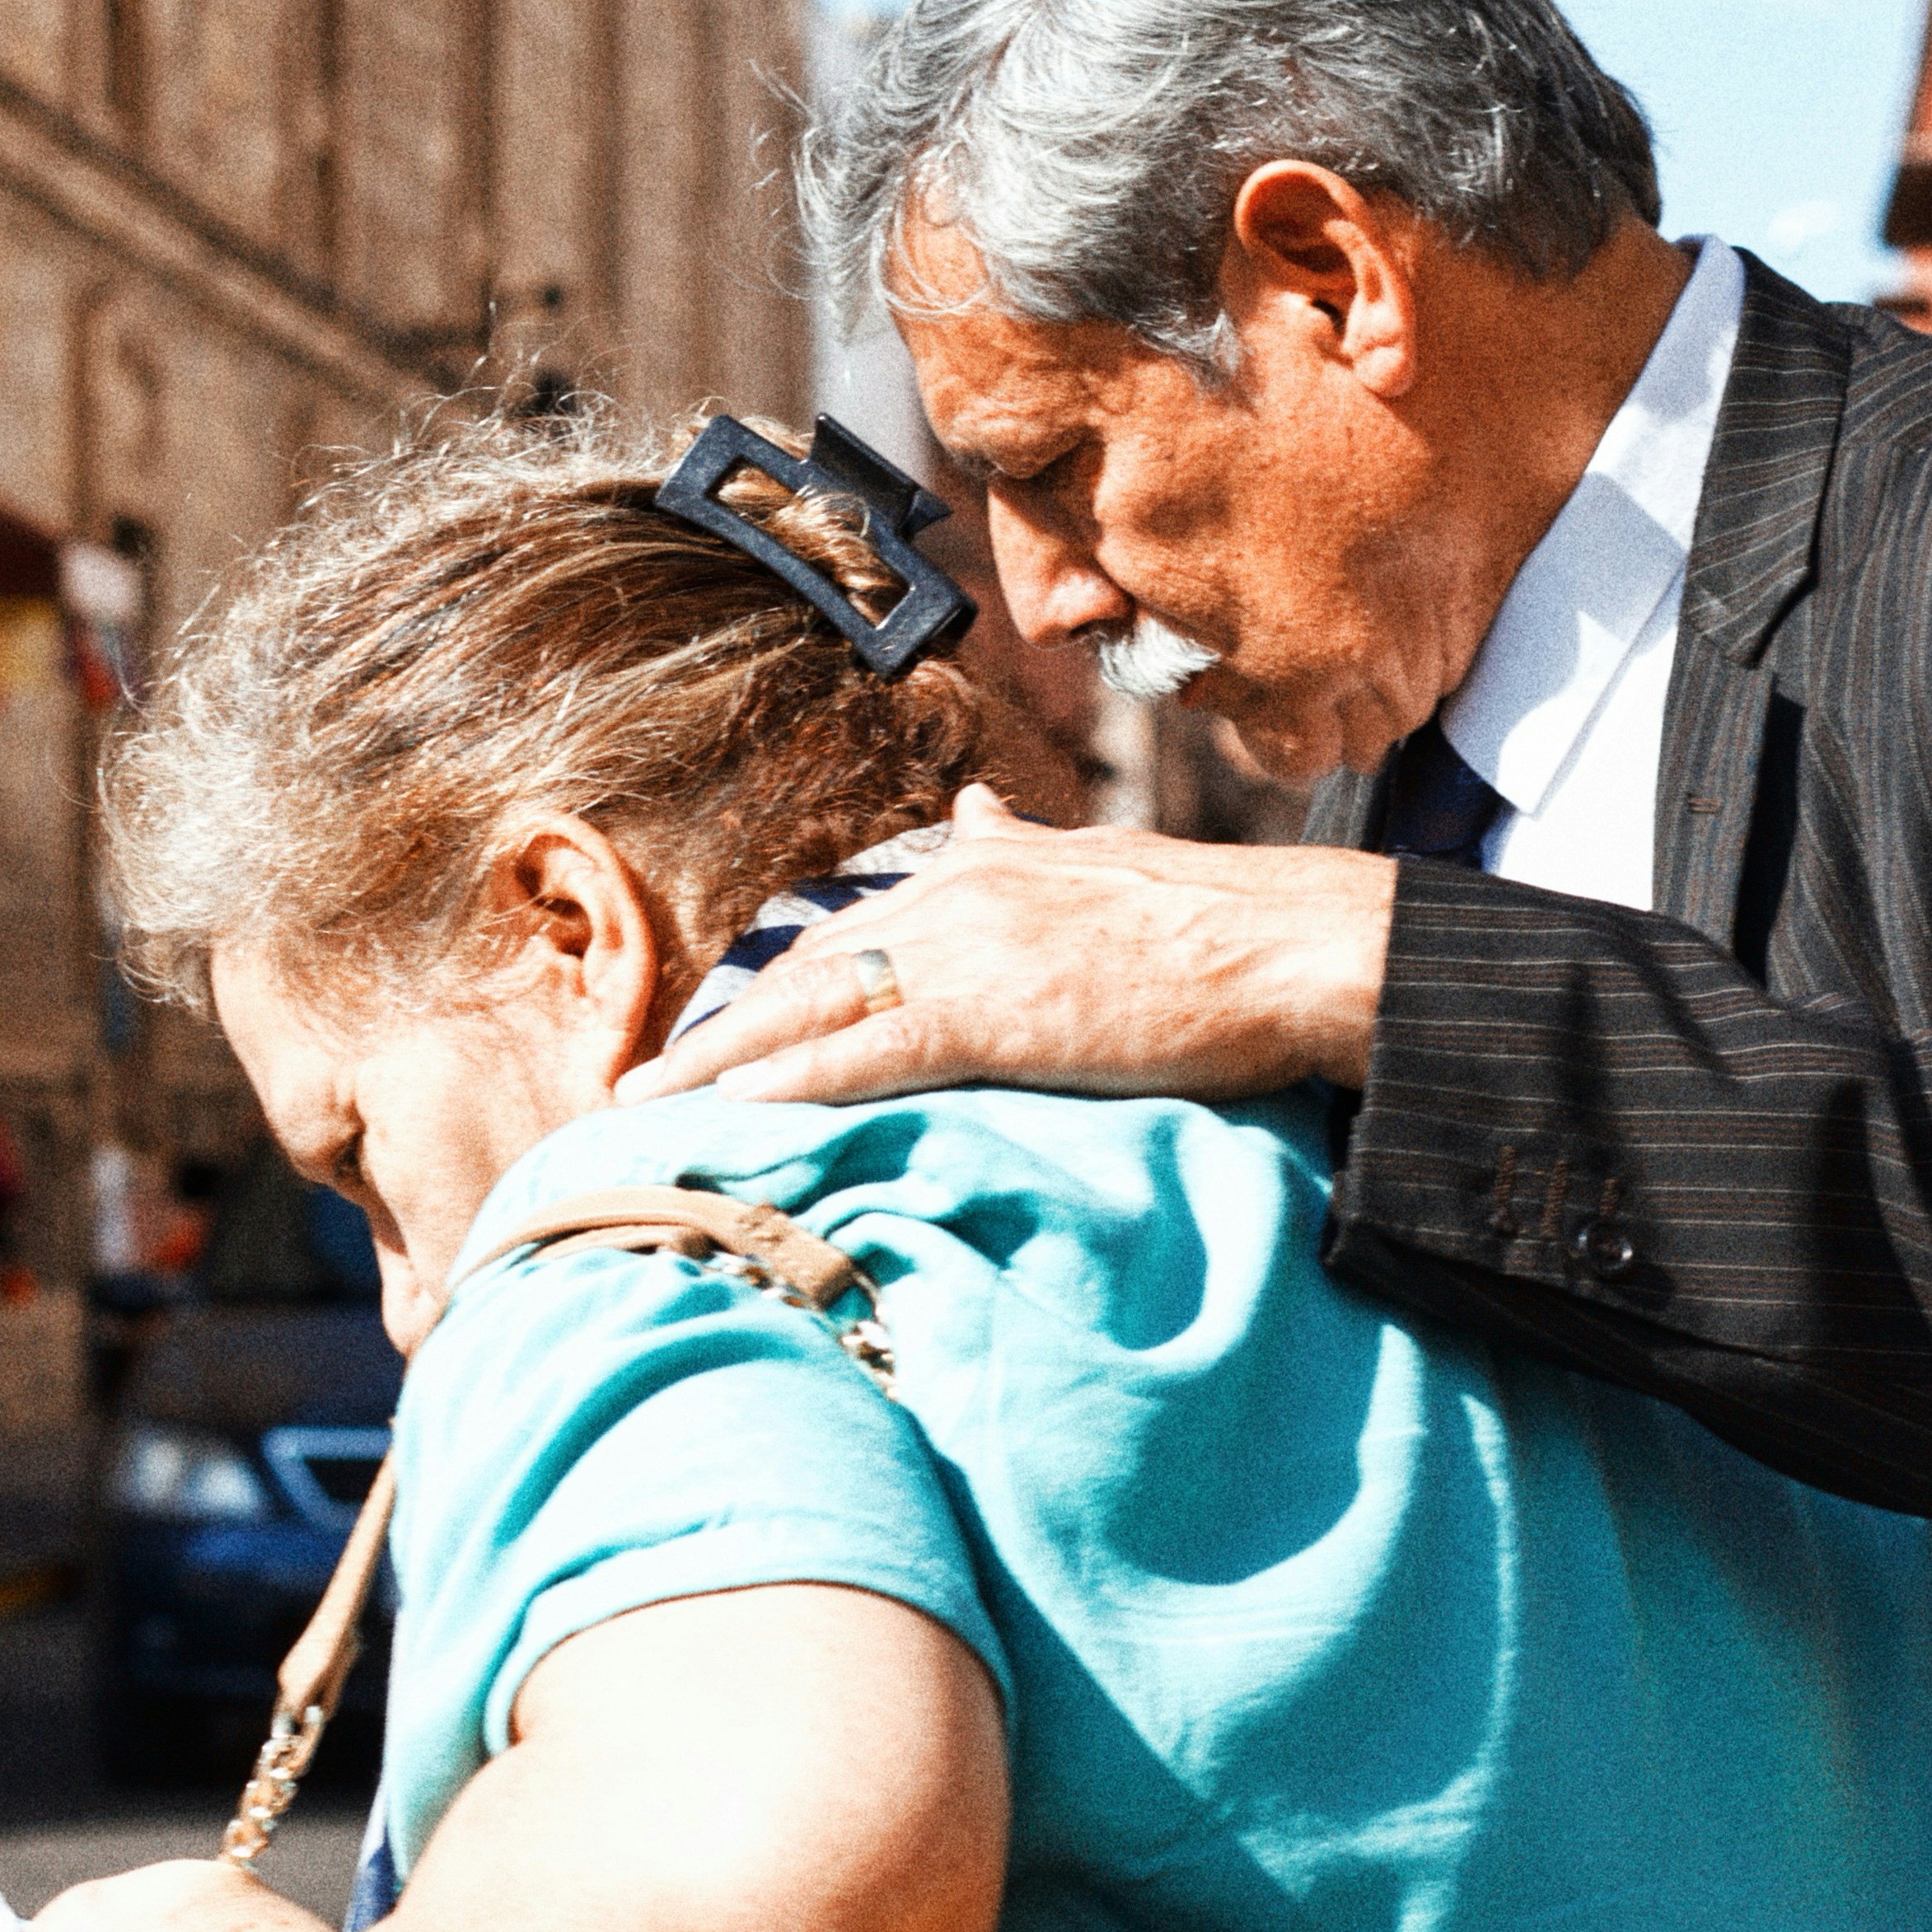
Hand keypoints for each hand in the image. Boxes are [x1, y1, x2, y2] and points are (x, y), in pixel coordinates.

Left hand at [615, 784, 1393, 1111]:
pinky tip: (735, 1112)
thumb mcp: (1101, 865)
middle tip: (639, 1083)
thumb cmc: (1217, 925)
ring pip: (811, 1008)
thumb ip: (1024, 851)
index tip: (712, 1031)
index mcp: (980, 866)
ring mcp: (971, 949)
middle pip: (804, 968)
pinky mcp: (996, 1011)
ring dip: (718, 1064)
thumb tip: (967, 818)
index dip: (772, 987)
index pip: (847, 930)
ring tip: (642, 1110)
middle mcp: (956, 893)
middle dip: (718, 1030)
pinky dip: (792, 1083)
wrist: (1292, 943)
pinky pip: (869, 1051)